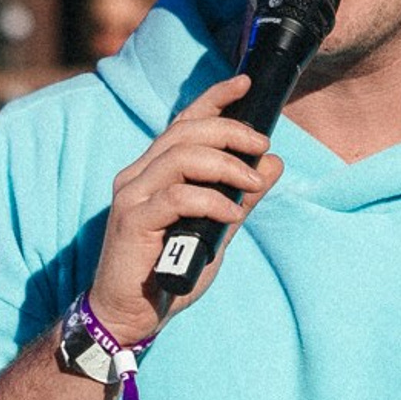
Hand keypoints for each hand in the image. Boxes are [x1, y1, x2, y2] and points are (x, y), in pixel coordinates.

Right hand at [87, 73, 282, 343]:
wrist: (129, 316)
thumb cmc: (166, 274)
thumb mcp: (214, 232)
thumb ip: (238, 198)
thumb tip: (271, 164)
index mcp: (153, 173)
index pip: (183, 123)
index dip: (213, 99)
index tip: (244, 82)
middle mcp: (137, 176)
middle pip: (185, 133)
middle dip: (230, 131)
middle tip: (262, 145)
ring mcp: (131, 197)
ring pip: (181, 157)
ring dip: (225, 164)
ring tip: (251, 183)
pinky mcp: (131, 222)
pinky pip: (177, 196)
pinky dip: (212, 200)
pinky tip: (231, 212)